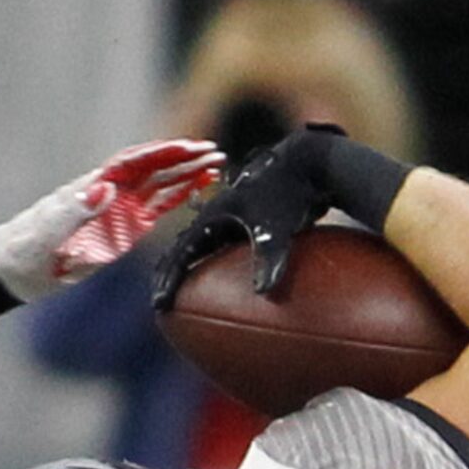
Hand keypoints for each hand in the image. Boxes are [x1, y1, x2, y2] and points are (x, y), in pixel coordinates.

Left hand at [0, 138, 222, 301]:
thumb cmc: (28, 245)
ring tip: (215, 166)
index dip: (161, 154)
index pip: (133, 164)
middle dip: (183, 160)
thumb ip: (74, 210)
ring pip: (158, 186)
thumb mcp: (47, 230)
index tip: (187, 149)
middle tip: (214, 153)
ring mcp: (117, 209)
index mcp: (93, 187)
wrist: (16, 266)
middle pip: (152, 170)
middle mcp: (109, 193)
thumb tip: (103, 188)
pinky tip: (196, 188)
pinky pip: (154, 209)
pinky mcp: (121, 228)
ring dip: (185, 175)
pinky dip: (175, 198)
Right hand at [153, 124, 348, 307]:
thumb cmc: (291, 193)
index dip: (168, 280)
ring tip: (182, 296)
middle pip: (183, 250)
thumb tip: (263, 292)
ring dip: (188, 270)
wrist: (309, 163)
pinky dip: (214, 266)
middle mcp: (217, 216)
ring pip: (200, 248)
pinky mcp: (247, 220)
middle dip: (169, 276)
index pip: (181, 253)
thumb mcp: (278, 227)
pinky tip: (223, 285)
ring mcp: (232, 217)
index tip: (159, 305)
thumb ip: (270, 258)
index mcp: (214, 216)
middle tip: (160, 304)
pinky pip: (222, 248)